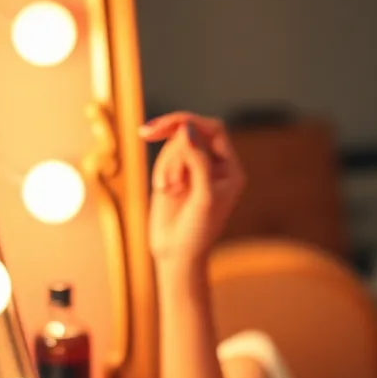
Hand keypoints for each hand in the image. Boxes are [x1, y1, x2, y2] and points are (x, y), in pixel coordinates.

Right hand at [141, 112, 244, 263]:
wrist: (177, 254)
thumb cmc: (197, 231)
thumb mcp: (202, 196)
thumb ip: (197, 161)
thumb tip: (186, 128)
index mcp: (231, 168)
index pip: (214, 131)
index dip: (190, 122)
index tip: (169, 126)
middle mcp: (215, 165)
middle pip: (192, 131)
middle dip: (172, 135)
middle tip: (146, 132)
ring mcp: (194, 168)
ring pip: (175, 144)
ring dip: (166, 162)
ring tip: (167, 189)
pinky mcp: (175, 174)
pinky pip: (165, 156)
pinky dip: (160, 169)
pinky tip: (163, 190)